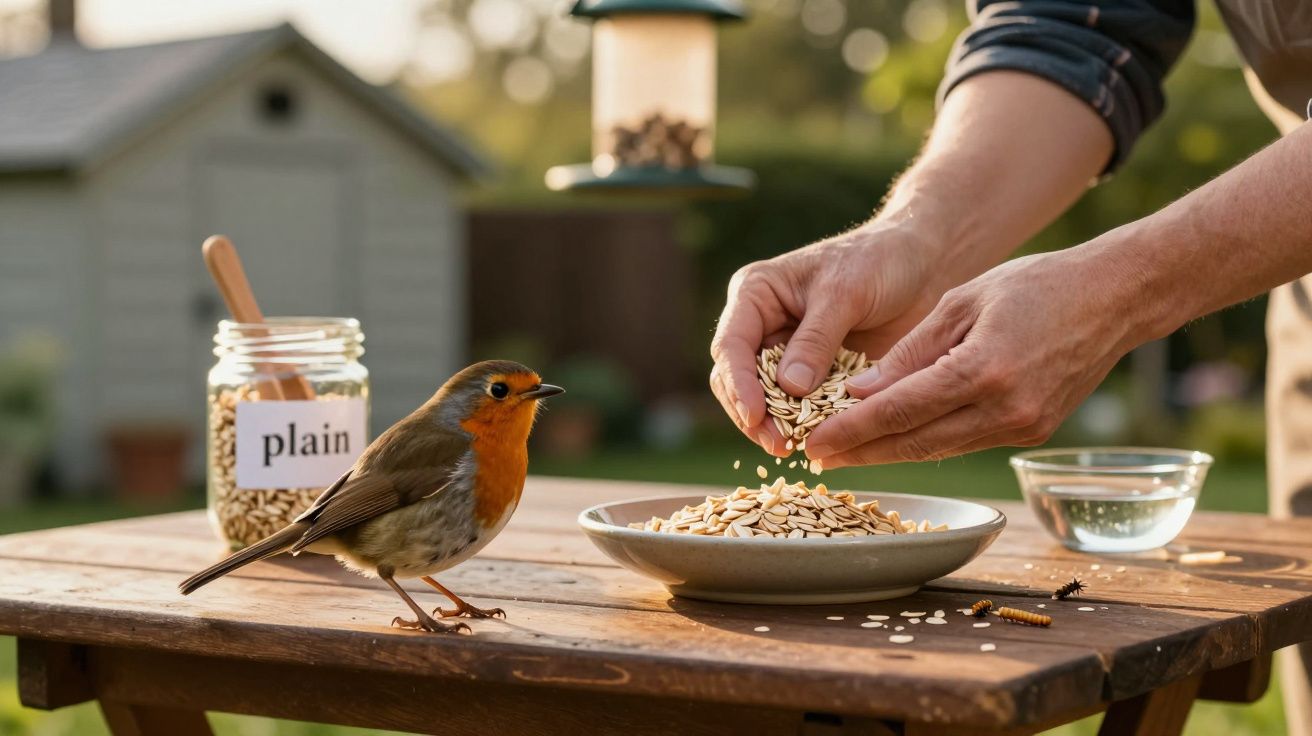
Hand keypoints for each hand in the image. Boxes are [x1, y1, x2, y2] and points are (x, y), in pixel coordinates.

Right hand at [709, 220, 944, 453]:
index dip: (738, 384)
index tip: (755, 415)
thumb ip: (816, 339)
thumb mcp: (844, 293)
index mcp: (756, 295)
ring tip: (794, 449)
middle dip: (753, 415)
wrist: (920, 264)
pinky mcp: (814, 375)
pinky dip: (804, 425)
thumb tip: (789, 388)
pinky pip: (799, 407)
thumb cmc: (877, 261)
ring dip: (774, 426)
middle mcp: (762, 326)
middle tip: (778, 444)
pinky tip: (818, 442)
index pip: (731, 345)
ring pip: (763, 399)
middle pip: (737, 380)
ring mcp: (786, 353)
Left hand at [804, 246, 1152, 466]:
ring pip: (939, 449)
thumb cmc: (1035, 285)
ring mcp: (1023, 427)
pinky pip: (966, 443)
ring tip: (845, 453)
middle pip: (915, 442)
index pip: (899, 411)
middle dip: (860, 453)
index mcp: (982, 369)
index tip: (811, 442)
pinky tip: (895, 440)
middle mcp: (1005, 409)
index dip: (850, 430)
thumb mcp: (961, 302)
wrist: (1115, 298)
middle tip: (815, 458)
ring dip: (889, 453)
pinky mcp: (1033, 433)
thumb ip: (909, 353)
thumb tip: (858, 394)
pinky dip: (927, 442)